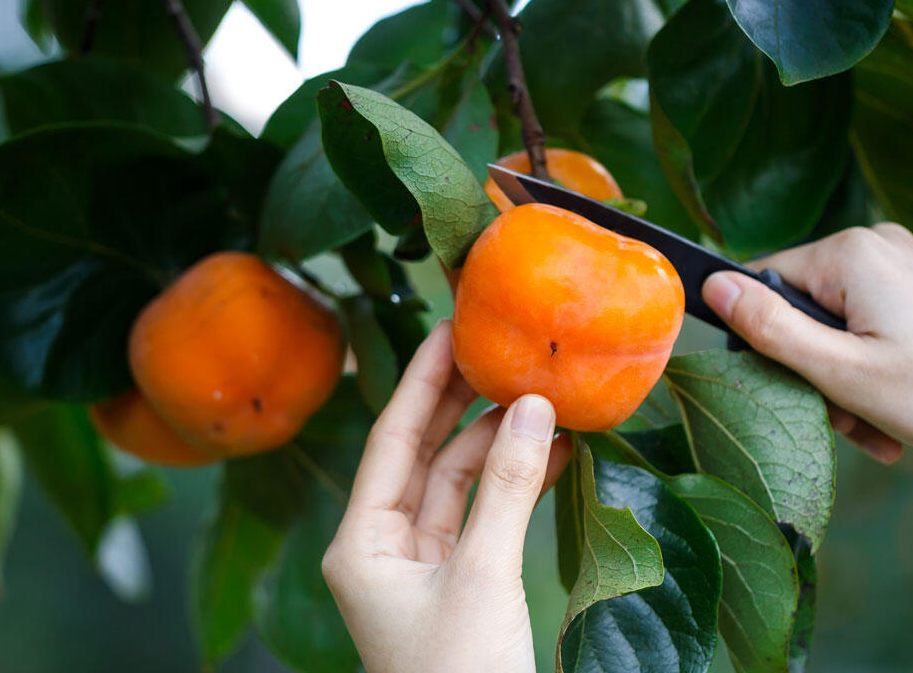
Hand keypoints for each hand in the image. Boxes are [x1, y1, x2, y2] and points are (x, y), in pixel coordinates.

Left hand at [322, 322, 570, 672]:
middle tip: (496, 349)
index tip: (449, 329)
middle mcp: (384, 547)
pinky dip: (515, 485)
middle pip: (423, 454)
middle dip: (462, 404)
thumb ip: (508, 489)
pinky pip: (484, 516)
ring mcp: (422, 566)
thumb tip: (532, 408)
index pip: (391, 438)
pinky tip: (551, 453)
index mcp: (362, 544)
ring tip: (541, 399)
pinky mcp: (460, 583)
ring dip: (500, 444)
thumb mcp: (484, 576)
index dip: (421, 380)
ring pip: (459, 483)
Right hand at [702, 224, 912, 670]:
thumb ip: (770, 328)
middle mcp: (878, 245)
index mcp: (851, 253)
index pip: (763, 283)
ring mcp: (906, 266)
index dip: (766, 343)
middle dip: (813, 373)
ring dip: (843, 384)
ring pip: (836, 327)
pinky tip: (893, 416)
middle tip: (846, 422)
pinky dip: (872, 373)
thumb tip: (710, 287)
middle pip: (802, 309)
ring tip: (877, 430)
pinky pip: (870, 328)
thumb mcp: (842, 373)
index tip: (797, 392)